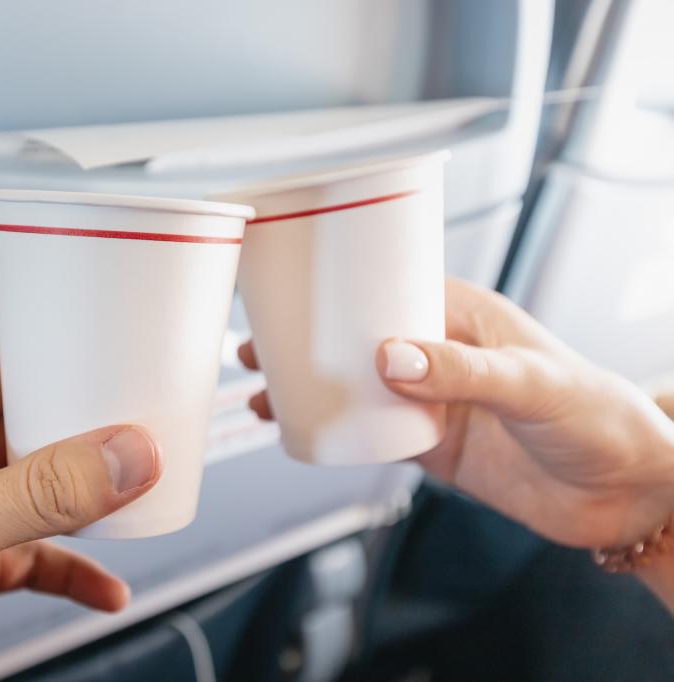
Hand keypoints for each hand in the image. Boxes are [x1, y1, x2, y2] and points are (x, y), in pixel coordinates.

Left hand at [0, 347, 160, 680]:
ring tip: (136, 512)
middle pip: (34, 429)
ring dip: (83, 509)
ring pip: (34, 493)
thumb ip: (41, 492)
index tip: (131, 380)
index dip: (75, 368)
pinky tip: (98, 585)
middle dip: (91, 445)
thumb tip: (123, 455)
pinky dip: (64, 566)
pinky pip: (25, 552)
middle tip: (148, 449)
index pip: (15, 365)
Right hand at [241, 278, 673, 549]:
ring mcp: (432, 400)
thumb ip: (464, 370)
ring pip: (354, 386)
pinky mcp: (431, 445)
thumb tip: (390, 357)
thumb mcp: (533, 381)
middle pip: (357, 337)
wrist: (623, 494)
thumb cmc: (600, 416)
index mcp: (464, 317)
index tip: (292, 290)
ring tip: (261, 390)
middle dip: (306, 340)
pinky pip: (369, 433)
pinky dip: (332, 432)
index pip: (388, 287)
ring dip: (309, 387)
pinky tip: (301, 432)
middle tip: (258, 343)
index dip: (336, 288)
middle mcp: (440, 354)